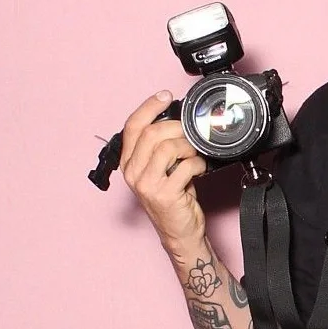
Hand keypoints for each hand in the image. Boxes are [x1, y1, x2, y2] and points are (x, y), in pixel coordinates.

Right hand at [120, 92, 207, 252]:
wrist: (180, 232)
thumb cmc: (173, 198)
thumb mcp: (161, 170)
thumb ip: (161, 147)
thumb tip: (177, 121)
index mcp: (129, 163)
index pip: (133, 126)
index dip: (149, 106)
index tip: (166, 96)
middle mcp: (132, 173)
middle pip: (152, 133)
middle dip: (177, 128)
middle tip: (191, 134)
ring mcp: (146, 184)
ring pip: (168, 147)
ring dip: (189, 147)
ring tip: (194, 156)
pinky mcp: (164, 194)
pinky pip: (185, 166)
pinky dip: (197, 164)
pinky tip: (199, 170)